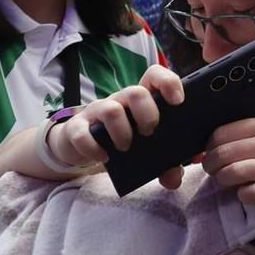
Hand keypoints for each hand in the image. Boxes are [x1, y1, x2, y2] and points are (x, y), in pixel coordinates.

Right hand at [51, 64, 185, 179]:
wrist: (83, 146)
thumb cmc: (123, 140)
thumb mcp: (145, 148)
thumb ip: (165, 163)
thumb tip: (175, 179)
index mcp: (141, 99)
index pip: (154, 75)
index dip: (168, 82)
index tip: (178, 102)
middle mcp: (120, 100)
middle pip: (135, 92)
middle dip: (147, 114)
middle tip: (149, 134)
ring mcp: (97, 111)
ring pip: (111, 109)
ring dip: (122, 132)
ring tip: (126, 148)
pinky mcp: (77, 127)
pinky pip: (81, 133)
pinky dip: (93, 148)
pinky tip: (103, 157)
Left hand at [202, 116, 254, 205]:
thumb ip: (249, 136)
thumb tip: (212, 147)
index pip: (220, 134)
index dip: (208, 148)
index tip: (210, 155)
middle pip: (222, 155)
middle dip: (211, 167)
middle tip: (215, 172)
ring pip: (232, 174)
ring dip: (223, 182)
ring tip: (228, 183)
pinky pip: (249, 194)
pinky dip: (242, 195)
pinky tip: (247, 192)